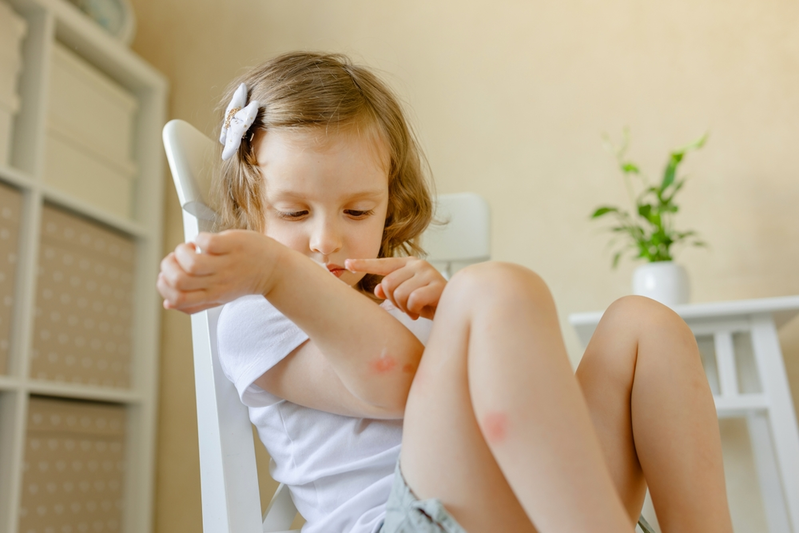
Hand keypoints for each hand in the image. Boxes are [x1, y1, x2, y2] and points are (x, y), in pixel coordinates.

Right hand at [157, 230, 279, 313]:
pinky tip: (204, 240)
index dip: (164, 285)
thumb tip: (168, 304)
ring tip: (190, 248)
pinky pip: (207, 242)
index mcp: (211, 295)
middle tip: (177, 258)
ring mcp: (226, 264)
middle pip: (179, 281)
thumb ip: (195, 302)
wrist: (276, 269)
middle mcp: (218, 283)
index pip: (177, 299)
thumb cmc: (245, 279)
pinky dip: (198, 238)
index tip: (168, 274)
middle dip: (168, 266)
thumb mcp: (220, 296)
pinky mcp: (233, 246)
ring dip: (181, 252)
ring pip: (191, 264)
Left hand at [344, 257, 445, 319]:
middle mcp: (417, 265)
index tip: (347, 264)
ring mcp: (427, 273)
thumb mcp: (408, 295)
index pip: (382, 264)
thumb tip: (376, 290)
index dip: (364, 264)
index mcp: (408, 264)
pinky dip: (414, 310)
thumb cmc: (429, 302)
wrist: (457, 308)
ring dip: (405, 307)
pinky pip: (412, 300)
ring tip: (415, 309)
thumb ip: (392, 290)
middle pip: (387, 284)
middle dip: (393, 300)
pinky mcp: (436, 284)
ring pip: (398, 293)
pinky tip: (423, 311)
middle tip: (406, 306)